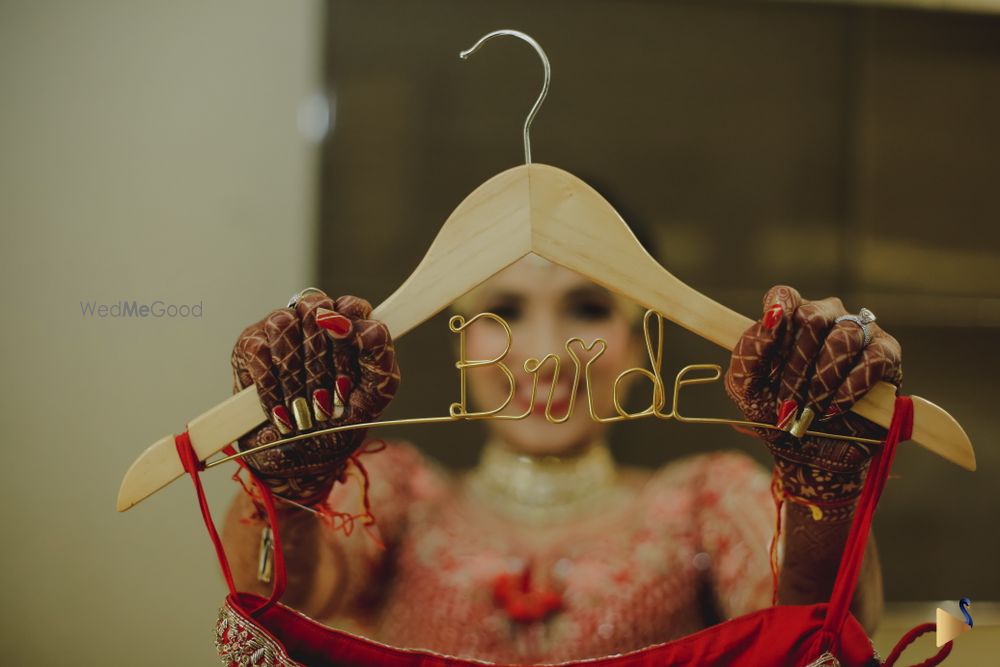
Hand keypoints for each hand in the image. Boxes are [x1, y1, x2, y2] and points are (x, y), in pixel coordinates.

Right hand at [230, 291, 399, 504]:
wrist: (302, 453)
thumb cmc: (342, 417)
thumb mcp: (375, 391)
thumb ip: (379, 353)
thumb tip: (365, 326)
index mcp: (349, 324)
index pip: (351, 306)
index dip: (349, 326)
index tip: (349, 346)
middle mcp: (313, 317)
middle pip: (316, 312)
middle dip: (323, 364)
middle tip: (327, 401)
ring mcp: (280, 326)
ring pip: (284, 325)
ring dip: (296, 377)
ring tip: (304, 411)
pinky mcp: (250, 345)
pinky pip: (259, 352)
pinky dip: (272, 389)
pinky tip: (281, 412)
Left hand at [725, 285, 901, 515]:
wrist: (808, 453)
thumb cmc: (776, 412)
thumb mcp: (745, 387)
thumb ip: (749, 351)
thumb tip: (770, 318)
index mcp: (788, 321)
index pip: (784, 295)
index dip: (779, 307)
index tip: (772, 326)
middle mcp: (825, 318)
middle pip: (813, 316)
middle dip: (797, 366)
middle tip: (788, 403)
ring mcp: (858, 333)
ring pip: (844, 336)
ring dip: (822, 380)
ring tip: (812, 410)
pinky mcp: (886, 355)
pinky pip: (873, 358)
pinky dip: (851, 387)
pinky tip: (836, 408)